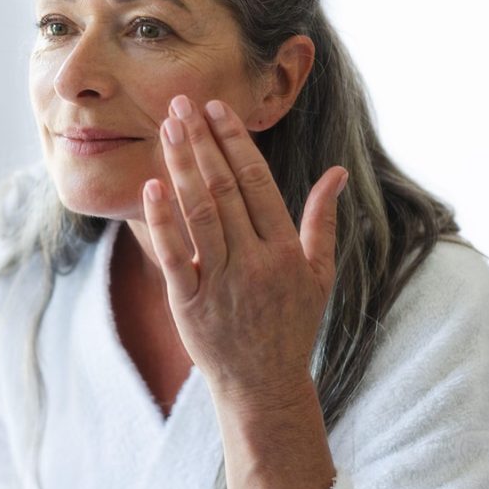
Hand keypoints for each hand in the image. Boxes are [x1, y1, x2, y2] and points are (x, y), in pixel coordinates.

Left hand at [142, 96, 347, 405]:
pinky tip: (151, 186)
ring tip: (168, 129)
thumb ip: (323, 220)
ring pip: (200, 213)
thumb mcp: (319, 274)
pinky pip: (175, 255)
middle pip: (225, 188)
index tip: (216, 108)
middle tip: (181, 103)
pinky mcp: (190, 304)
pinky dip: (162, 220)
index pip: (258, 181)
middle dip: (202, 142)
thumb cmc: (291, 324)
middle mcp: (256, 261)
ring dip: (181, 167)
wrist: (263, 386)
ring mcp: (222, 282)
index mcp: (286, 250)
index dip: (236, 141)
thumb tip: (337, 172)